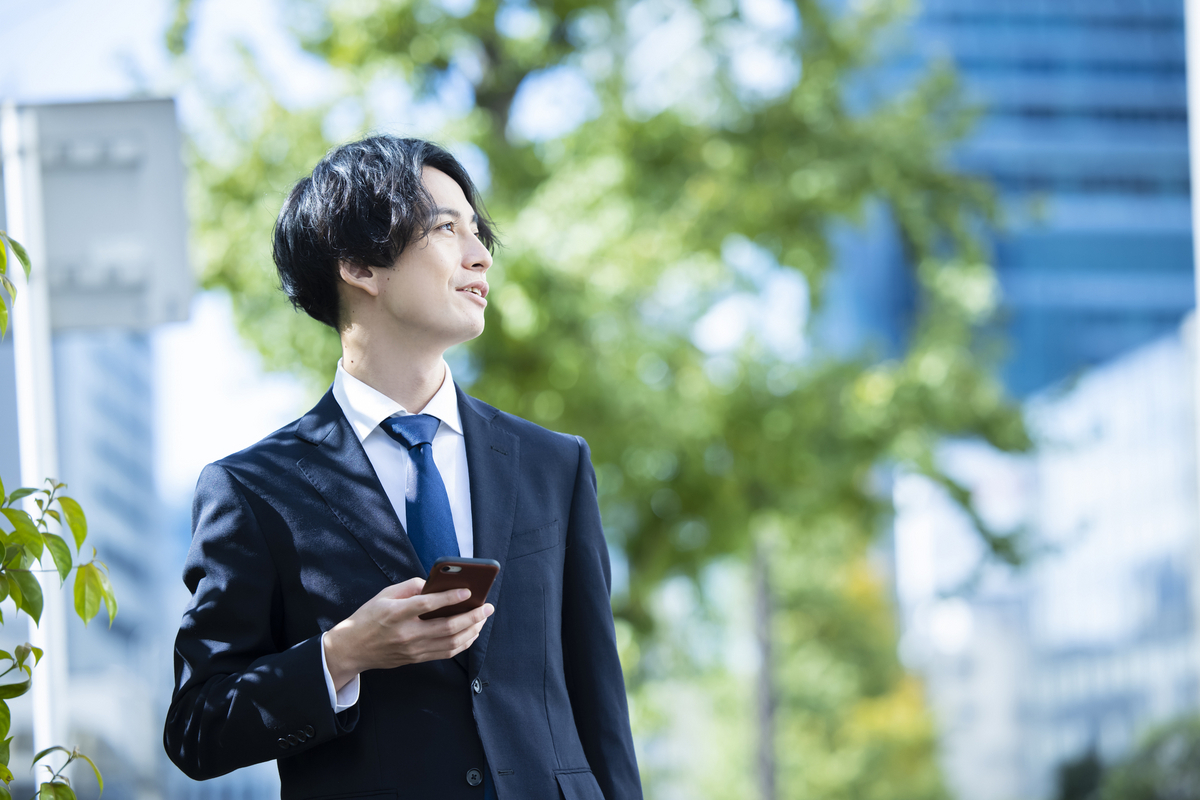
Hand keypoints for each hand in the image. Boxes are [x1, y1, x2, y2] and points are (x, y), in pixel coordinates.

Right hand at [323, 577, 493, 690]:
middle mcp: (406, 634)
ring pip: (451, 643)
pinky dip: (463, 643)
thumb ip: (410, 587)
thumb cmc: (368, 617)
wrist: (352, 649)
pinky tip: (471, 632)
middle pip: (446, 627)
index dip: (449, 598)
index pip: (427, 605)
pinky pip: (446, 652)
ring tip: (483, 618)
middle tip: (487, 607)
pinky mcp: (417, 658)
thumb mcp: (384, 595)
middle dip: (472, 617)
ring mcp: (413, 649)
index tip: (467, 591)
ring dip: (472, 631)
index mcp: (396, 614)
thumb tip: (436, 583)